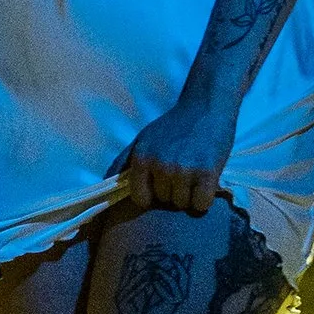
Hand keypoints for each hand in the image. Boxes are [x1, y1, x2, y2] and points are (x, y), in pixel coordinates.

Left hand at [121, 90, 233, 217]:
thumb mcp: (142, 139)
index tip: (159, 185)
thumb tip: (106, 183)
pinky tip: (205, 183)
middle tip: (181, 172)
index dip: (151, 195)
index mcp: (142, 159)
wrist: (205, 109)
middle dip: (171, 192)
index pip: (140, 199)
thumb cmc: (172, 126)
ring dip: (189, 195)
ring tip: (193, 174)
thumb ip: (122, 162)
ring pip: (183, 204)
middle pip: (164, 201)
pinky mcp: (208, 174)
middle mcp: (161, 166)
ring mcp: (184, 171)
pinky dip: (204, 199)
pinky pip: (201, 205)